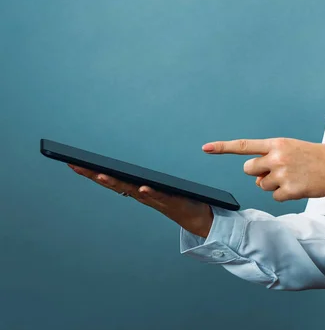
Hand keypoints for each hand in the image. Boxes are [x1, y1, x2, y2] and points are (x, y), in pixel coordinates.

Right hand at [67, 164, 214, 236]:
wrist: (196, 216)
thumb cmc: (176, 198)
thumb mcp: (155, 186)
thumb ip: (143, 178)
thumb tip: (129, 164)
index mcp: (136, 189)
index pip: (111, 178)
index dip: (91, 172)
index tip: (73, 163)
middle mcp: (141, 194)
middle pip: (115, 183)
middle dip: (94, 174)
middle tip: (77, 165)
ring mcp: (154, 198)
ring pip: (132, 190)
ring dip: (116, 183)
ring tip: (101, 174)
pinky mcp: (171, 200)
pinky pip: (158, 196)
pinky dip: (150, 192)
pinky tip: (142, 187)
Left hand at [202, 137, 324, 201]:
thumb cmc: (314, 157)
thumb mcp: (292, 148)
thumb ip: (271, 157)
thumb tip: (256, 177)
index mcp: (277, 144)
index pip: (244, 145)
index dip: (223, 147)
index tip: (206, 148)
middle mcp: (276, 158)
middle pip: (248, 170)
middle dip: (257, 173)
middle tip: (275, 171)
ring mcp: (281, 175)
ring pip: (261, 185)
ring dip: (273, 185)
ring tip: (293, 177)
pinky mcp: (288, 191)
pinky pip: (275, 197)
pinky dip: (284, 195)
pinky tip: (298, 186)